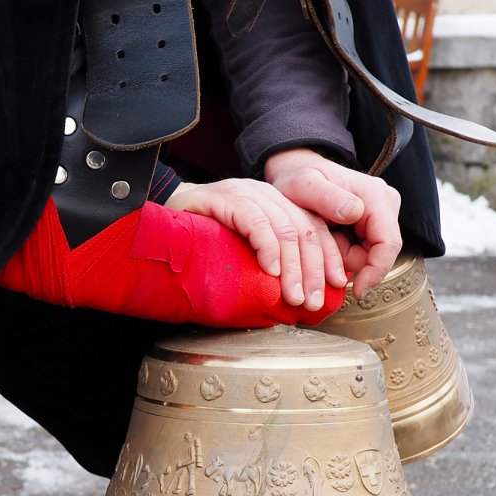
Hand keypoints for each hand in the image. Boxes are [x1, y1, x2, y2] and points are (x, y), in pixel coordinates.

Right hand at [165, 175, 350, 310]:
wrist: (157, 221)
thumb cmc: (202, 243)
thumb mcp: (244, 251)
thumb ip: (270, 263)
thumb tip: (301, 296)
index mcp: (277, 204)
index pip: (315, 228)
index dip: (329, 258)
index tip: (338, 286)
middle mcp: (266, 194)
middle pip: (305, 230)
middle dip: (314, 270)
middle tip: (314, 303)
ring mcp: (245, 193)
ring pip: (285, 227)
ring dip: (293, 268)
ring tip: (294, 296)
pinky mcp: (223, 197)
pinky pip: (254, 219)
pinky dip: (266, 247)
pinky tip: (269, 271)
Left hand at [263, 147, 401, 297]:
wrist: (296, 170)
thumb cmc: (297, 177)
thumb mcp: (304, 185)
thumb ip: (327, 197)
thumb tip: (356, 212)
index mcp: (376, 195)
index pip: (389, 244)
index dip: (375, 272)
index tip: (356, 291)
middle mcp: (385, 203)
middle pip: (378, 253)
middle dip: (350, 259)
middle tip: (323, 242)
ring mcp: (380, 214)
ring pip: (368, 255)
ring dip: (343, 254)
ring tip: (323, 234)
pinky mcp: (372, 223)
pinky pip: (361, 250)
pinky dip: (342, 250)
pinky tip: (329, 235)